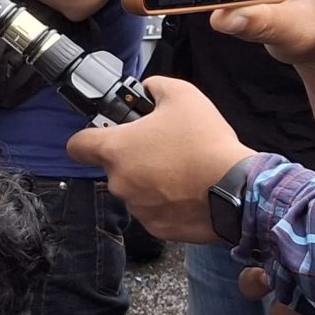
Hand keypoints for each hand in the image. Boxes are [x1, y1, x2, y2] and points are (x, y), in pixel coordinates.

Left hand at [64, 77, 251, 242]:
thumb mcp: (183, 95)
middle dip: (133, 158)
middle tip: (162, 148)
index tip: (102, 136)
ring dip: (150, 181)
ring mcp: (138, 208)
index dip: (87, 138)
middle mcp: (119, 182)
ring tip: (181, 169)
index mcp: (116, 150)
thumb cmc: (207, 143)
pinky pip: (154, 212)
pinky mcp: (157, 228)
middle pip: (114, 167)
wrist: (238, 189)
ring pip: (135, 190)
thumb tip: (149, 88)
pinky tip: (188, 191)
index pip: (77, 146)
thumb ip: (157, 86)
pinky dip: (167, 203)